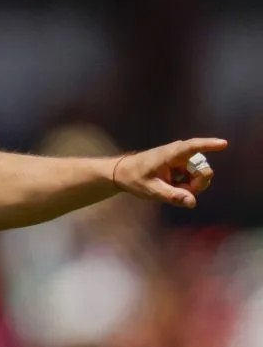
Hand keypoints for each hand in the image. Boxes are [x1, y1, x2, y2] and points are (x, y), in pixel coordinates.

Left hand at [112, 138, 227, 208]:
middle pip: (202, 169)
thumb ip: (172, 196)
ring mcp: (180, 159)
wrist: (121, 173)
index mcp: (170, 155)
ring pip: (199, 174)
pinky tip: (174, 187)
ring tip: (173, 190)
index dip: (209, 145)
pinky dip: (187, 184)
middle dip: (198, 183)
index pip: (192, 147)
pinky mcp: (180, 165)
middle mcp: (178, 153)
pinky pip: (192, 176)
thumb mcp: (152, 190)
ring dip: (191, 185)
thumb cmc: (134, 178)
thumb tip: (192, 203)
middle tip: (183, 193)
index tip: (223, 144)